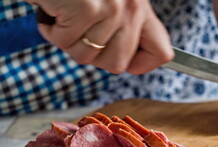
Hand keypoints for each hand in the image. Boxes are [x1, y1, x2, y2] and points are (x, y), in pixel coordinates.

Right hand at [26, 0, 173, 73]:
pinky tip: (55, 11)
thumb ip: (124, 31)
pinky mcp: (88, 9)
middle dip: (93, 55)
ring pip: (88, 57)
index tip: (129, 64)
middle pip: (117, 65)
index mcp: (141, 10)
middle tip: (82, 31)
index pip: (161, 53)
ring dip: (69, 41)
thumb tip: (124, 64)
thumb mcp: (112, 5)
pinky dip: (52, 31)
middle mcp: (132, 9)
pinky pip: (66, 43)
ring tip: (67, 15)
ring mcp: (112, 9)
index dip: (142, 65)